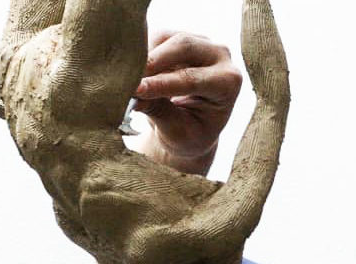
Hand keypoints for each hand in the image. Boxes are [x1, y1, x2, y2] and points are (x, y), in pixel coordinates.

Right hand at [133, 30, 242, 174]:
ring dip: (144, 56)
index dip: (162, 83)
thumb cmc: (189, 134)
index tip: (136, 90)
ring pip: (167, 38)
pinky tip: (131, 71)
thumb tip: (133, 95)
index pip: (193, 78)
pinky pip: (156, 37)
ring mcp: (201, 43)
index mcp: (228, 83)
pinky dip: (141, 52)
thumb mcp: (177, 132)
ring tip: (127, 79)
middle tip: (127, 78)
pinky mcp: (181, 37)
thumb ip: (158, 112)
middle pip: (184, 46)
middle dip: (152, 61)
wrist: (191, 128)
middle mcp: (220, 56)